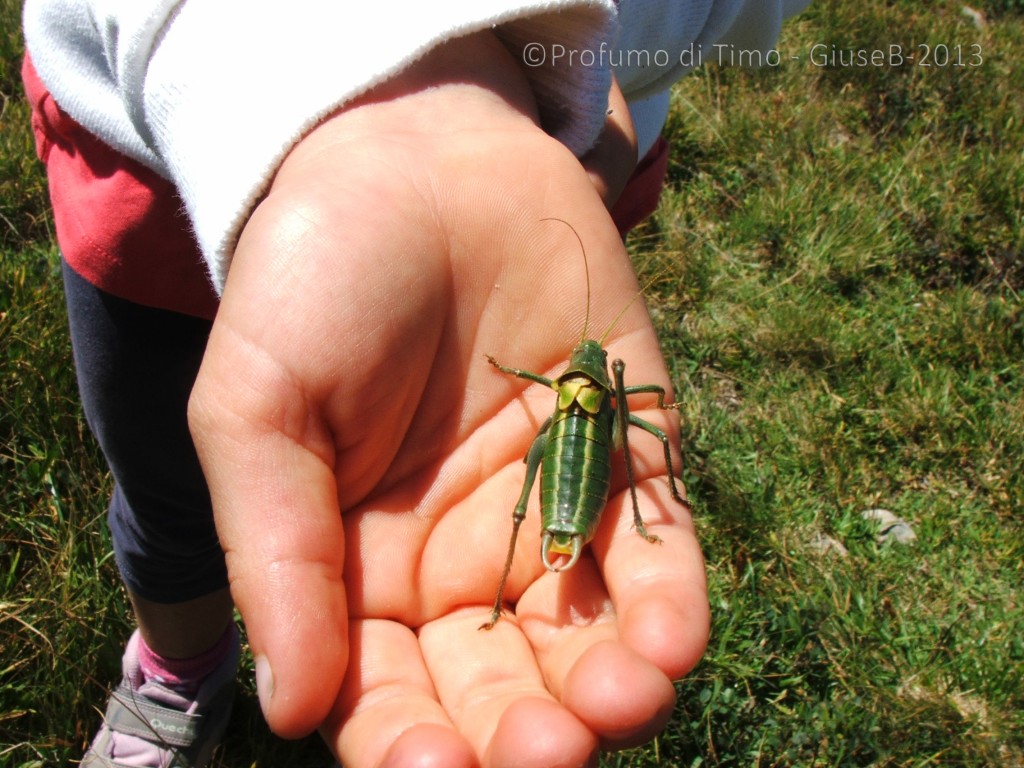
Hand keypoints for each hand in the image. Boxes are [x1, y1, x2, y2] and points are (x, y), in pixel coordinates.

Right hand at [189, 31, 707, 766]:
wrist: (413, 160)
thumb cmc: (314, 281)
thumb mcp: (257, 411)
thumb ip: (277, 553)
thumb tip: (292, 711)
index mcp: (359, 567)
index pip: (384, 692)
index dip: (407, 742)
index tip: (434, 765)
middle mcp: (460, 558)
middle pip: (496, 684)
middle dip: (521, 734)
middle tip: (544, 755)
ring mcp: (550, 511)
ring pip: (586, 639)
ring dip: (608, 692)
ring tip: (616, 709)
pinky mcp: (628, 454)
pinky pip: (657, 550)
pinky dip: (669, 605)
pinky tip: (668, 646)